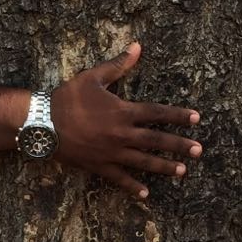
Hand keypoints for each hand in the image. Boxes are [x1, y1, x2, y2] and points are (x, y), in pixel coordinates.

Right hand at [51, 43, 200, 199]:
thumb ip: (118, 64)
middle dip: (180, 145)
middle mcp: (123, 134)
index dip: (178, 115)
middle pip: (157, 140)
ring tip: (182, 172)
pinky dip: (133, 187)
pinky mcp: (99, 166)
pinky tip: (146, 195)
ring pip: (144, 162)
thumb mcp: (93, 77)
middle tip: (199, 150)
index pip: (158, 113)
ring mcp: (112, 153)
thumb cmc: (67, 98)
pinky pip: (120, 179)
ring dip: (165, 167)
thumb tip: (138, 47)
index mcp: (124, 111)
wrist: (42, 124)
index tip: (196, 119)